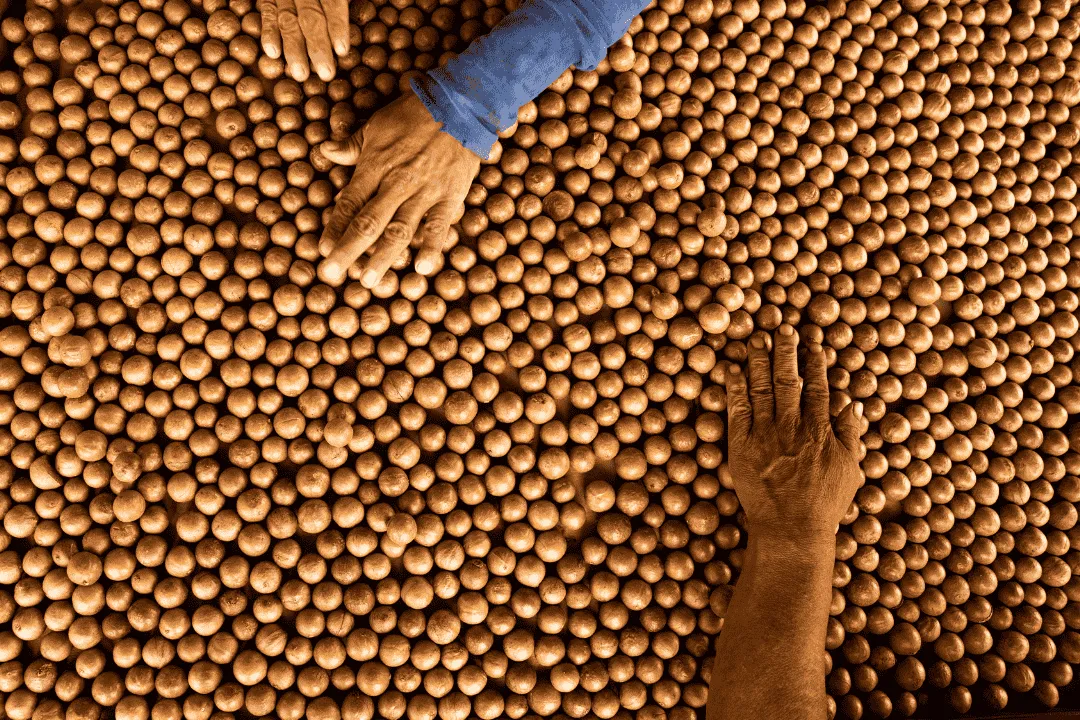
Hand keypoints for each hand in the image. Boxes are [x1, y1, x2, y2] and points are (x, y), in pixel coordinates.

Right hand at [259, 0, 348, 81]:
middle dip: (318, 46)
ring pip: (288, 19)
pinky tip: (272, 53)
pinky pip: (267, 12)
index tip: (342, 50)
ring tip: (300, 74)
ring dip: (293, 48)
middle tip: (326, 74)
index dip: (337, 26)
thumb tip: (380, 9)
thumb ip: (348, 0)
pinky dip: (268, 32)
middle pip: (311, 16)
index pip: (333, 3)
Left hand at [315, 90, 481, 287]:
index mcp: (375, 165)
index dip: (334, 228)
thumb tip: (324, 151)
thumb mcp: (376, 125)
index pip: (349, 203)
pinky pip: (439, 225)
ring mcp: (424, 191)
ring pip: (399, 230)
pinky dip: (431, 247)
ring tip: (368, 281)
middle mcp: (396, 183)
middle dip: (348, 251)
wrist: (459, 104)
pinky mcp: (450, 196)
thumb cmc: (414, 114)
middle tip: (331, 275)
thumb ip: (351, 145)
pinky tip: (421, 268)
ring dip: (382, 257)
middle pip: (368, 222)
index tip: (321, 251)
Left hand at [725, 325, 865, 545]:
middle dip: (787, 351)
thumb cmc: (823, 504)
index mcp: (820, 430)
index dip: (816, 363)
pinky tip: (732, 369)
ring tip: (758, 339)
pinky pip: (736, 410)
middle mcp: (792, 426)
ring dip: (759, 362)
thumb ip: (850, 434)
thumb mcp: (849, 469)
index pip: (819, 387)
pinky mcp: (741, 446)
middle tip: (783, 328)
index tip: (814, 342)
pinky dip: (734, 388)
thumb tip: (852, 403)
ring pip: (762, 388)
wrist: (790, 528)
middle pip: (789, 379)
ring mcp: (765, 435)